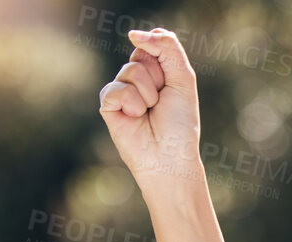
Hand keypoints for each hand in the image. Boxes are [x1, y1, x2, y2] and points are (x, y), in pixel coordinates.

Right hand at [98, 28, 203, 188]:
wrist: (169, 158)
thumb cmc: (180, 124)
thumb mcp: (183, 79)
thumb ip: (167, 48)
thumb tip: (134, 33)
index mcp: (156, 70)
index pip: (153, 46)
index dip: (165, 65)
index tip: (172, 86)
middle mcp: (136, 78)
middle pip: (141, 57)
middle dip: (158, 80)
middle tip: (161, 103)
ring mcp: (121, 90)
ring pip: (130, 72)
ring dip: (147, 95)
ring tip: (149, 113)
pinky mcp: (108, 104)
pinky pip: (116, 89)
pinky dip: (132, 104)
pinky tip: (135, 118)